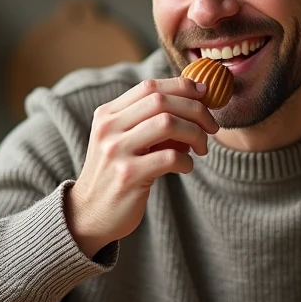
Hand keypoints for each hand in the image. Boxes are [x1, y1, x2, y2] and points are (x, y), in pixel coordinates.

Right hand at [67, 77, 218, 257]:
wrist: (89, 214)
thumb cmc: (114, 174)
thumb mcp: (121, 140)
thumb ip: (146, 121)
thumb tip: (193, 101)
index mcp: (107, 114)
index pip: (149, 87)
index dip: (182, 86)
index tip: (204, 94)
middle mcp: (109, 128)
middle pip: (161, 101)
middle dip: (196, 110)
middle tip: (212, 126)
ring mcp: (117, 151)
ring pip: (168, 123)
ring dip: (195, 134)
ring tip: (201, 148)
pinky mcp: (128, 176)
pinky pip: (170, 157)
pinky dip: (187, 160)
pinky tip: (186, 167)